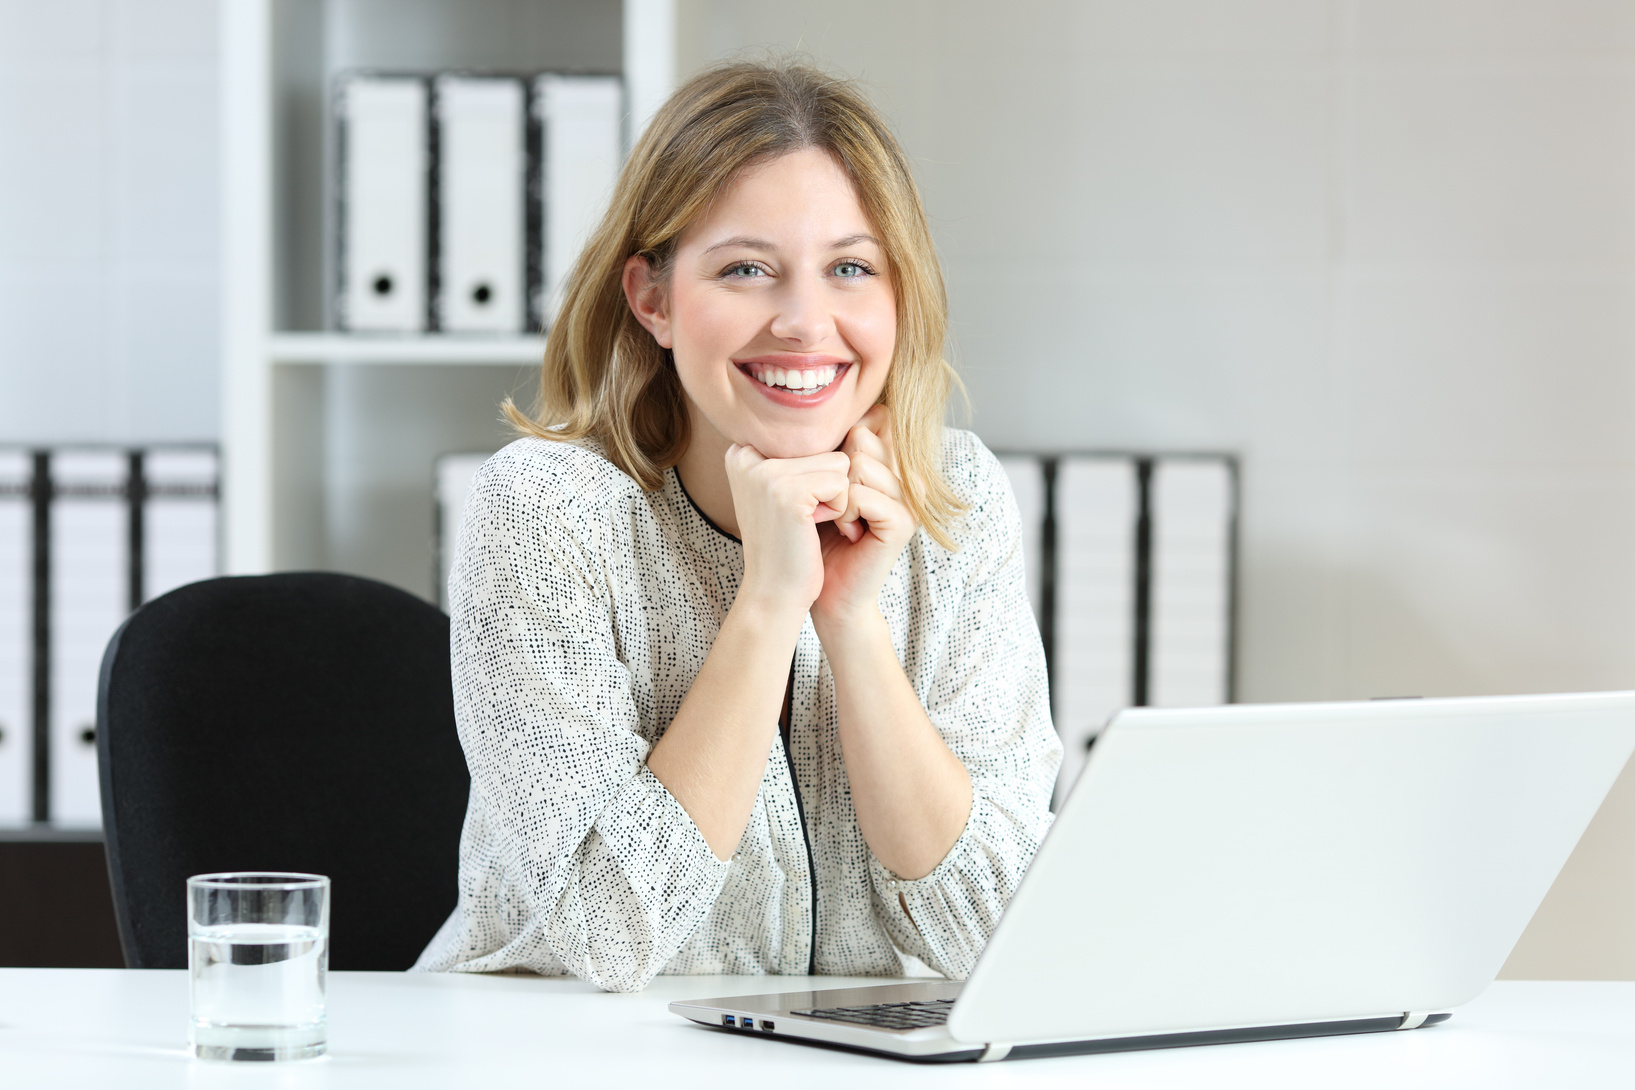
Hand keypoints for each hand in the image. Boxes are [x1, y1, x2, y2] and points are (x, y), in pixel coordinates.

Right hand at [724, 443, 850, 617]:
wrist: (774, 593)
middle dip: (826, 486)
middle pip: (825, 447)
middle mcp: (745, 454)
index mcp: (741, 450)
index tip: (793, 507)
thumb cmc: (787, 542)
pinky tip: (811, 529)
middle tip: (801, 518)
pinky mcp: (787, 491)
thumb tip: (872, 413)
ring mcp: (764, 472)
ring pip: (838, 463)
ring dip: (834, 497)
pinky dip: (838, 510)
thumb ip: (801, 452)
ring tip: (807, 522)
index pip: (810, 437)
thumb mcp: (785, 488)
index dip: (817, 475)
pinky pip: (842, 484)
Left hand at [811, 405, 917, 631]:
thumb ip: (824, 447)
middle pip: (862, 437)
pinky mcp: (904, 521)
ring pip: (861, 463)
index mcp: (888, 461)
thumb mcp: (814, 482)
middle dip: (832, 471)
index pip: (869, 420)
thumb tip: (816, 406)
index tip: (826, 481)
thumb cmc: (811, 534)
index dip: (839, 443)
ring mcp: (908, 497)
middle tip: (831, 505)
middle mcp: (904, 474)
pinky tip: (846, 533)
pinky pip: (862, 494)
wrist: (820, 590)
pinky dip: (842, 513)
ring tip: (838, 520)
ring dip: (835, 495)